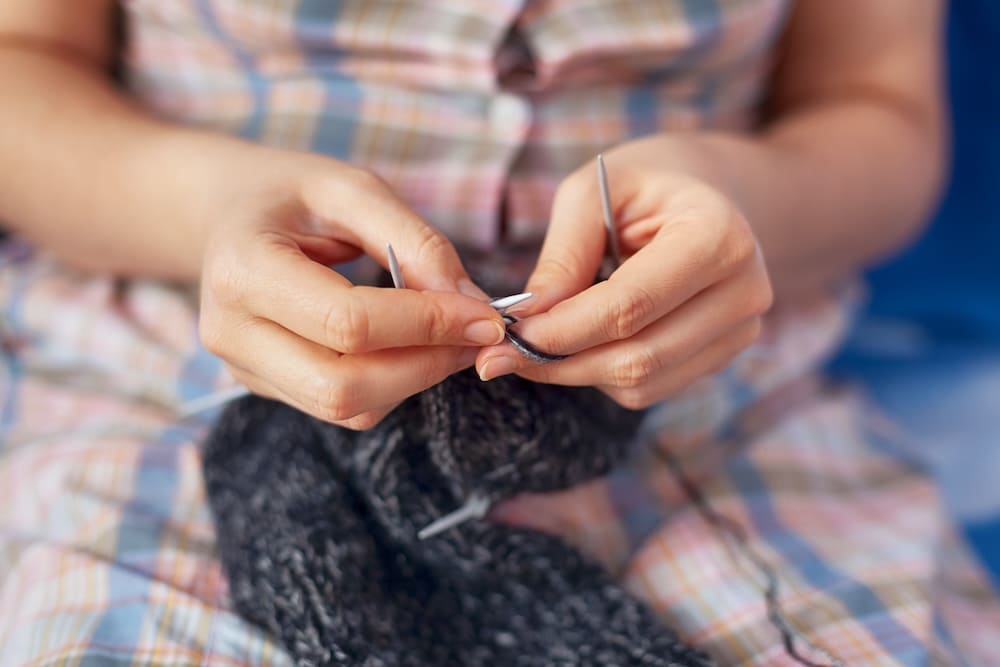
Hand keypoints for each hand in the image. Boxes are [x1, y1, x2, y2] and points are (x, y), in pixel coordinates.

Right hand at [197, 148, 504, 428]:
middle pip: (342, 387)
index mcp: (242, 270)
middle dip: (425, 366)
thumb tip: (472, 304)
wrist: (225, 213)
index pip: (347, 323)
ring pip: (347, 408)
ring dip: (415, 379)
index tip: (485, 314)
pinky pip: (343, 407)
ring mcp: (243, 367)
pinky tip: (413, 346)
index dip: (427, 324)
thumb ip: (416, 243)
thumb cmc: (290, 193)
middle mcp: (231, 331)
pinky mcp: (265, 386)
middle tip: (477, 334)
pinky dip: (393, 384)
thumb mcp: (353, 188)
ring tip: (451, 336)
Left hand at [475, 139, 772, 408]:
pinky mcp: (726, 354)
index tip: (504, 335)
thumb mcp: (592, 191)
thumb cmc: (643, 184)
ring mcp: (742, 330)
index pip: (629, 306)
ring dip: (577, 372)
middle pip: (638, 356)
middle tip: (500, 355)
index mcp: (717, 236)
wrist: (709, 192)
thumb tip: (526, 320)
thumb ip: (562, 256)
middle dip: (560, 361)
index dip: (561, 330)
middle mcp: (744, 290)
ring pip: (643, 382)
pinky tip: (581, 343)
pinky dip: (603, 374)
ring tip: (536, 343)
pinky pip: (653, 387)